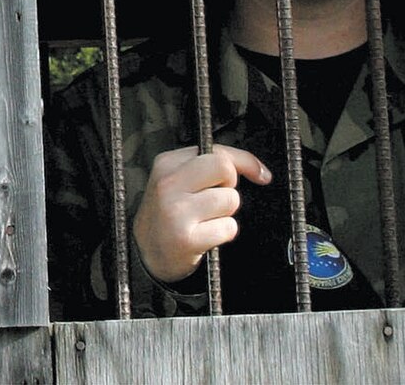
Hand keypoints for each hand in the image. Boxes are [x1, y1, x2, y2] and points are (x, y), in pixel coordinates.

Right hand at [131, 144, 271, 282]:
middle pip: (225, 168)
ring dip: (226, 213)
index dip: (244, 162)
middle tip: (217, 197)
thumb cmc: (168, 214)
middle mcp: (168, 184)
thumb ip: (207, 167)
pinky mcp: (186, 238)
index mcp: (166, 164)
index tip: (259, 173)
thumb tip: (259, 170)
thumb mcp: (176, 180)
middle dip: (230, 184)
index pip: (216, 151)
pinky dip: (223, 233)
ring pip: (230, 199)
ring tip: (205, 219)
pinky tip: (204, 235)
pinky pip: (228, 227)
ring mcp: (176, 211)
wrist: (145, 253)